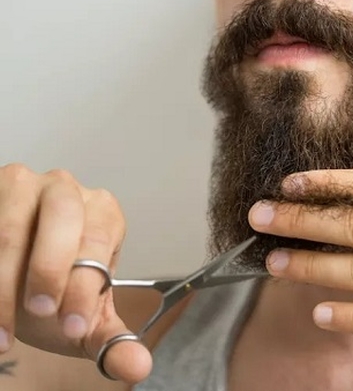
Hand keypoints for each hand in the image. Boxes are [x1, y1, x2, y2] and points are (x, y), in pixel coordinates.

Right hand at [0, 164, 150, 382]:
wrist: (8, 289)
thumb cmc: (53, 295)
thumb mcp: (82, 320)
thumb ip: (111, 341)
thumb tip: (139, 368)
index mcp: (102, 211)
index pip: (99, 241)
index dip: (86, 287)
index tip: (73, 327)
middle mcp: (65, 188)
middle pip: (63, 216)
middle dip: (50, 268)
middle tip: (40, 312)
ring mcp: (21, 185)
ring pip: (11, 227)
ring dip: (3, 282)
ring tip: (3, 330)